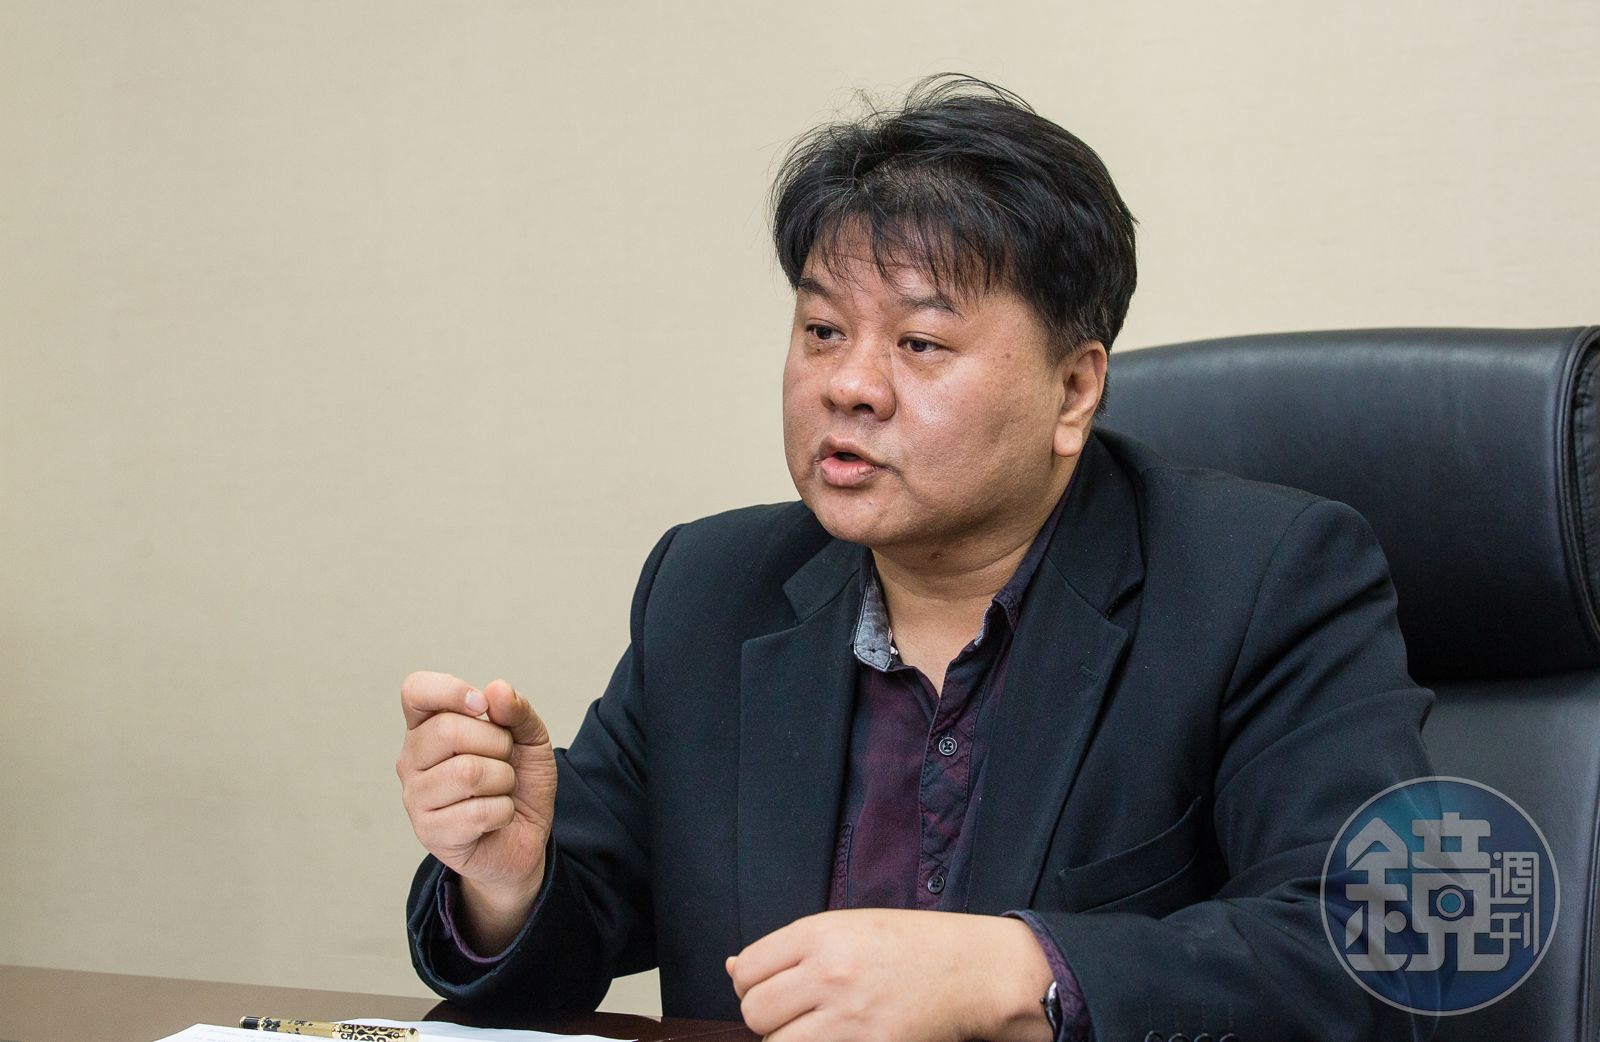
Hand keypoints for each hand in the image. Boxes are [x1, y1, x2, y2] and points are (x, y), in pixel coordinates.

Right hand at [396, 671, 556, 943]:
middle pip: (447, 730)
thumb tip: (496, 690)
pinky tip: (496, 817)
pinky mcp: (429, 833)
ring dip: (503, 780)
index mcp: (428, 727)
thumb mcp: (530, 739)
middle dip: (497, 743)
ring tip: (501, 789)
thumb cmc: (517, 782)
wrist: (523, 838)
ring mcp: (415, 798)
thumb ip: (517, 711)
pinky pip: (477, 812)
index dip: (451, 691)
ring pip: (466, 772)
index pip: (416, 690)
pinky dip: (503, 812)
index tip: (482, 707)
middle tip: (504, 760)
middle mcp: (412, 759)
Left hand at [725, 909, 1054, 1041]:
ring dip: (788, 1039)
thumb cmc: (908, 946)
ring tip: (816, 1028)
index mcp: (820, 934)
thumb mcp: (847, 926)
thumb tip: (732, 969)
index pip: (747, 969)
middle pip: (755, 1011)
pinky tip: (836, 1038)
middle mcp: (829, 973)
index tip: (772, 988)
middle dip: (767, 1017)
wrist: (971, 972)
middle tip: (795, 1012)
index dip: (752, 983)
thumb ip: (788, 948)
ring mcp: (849, 1017)